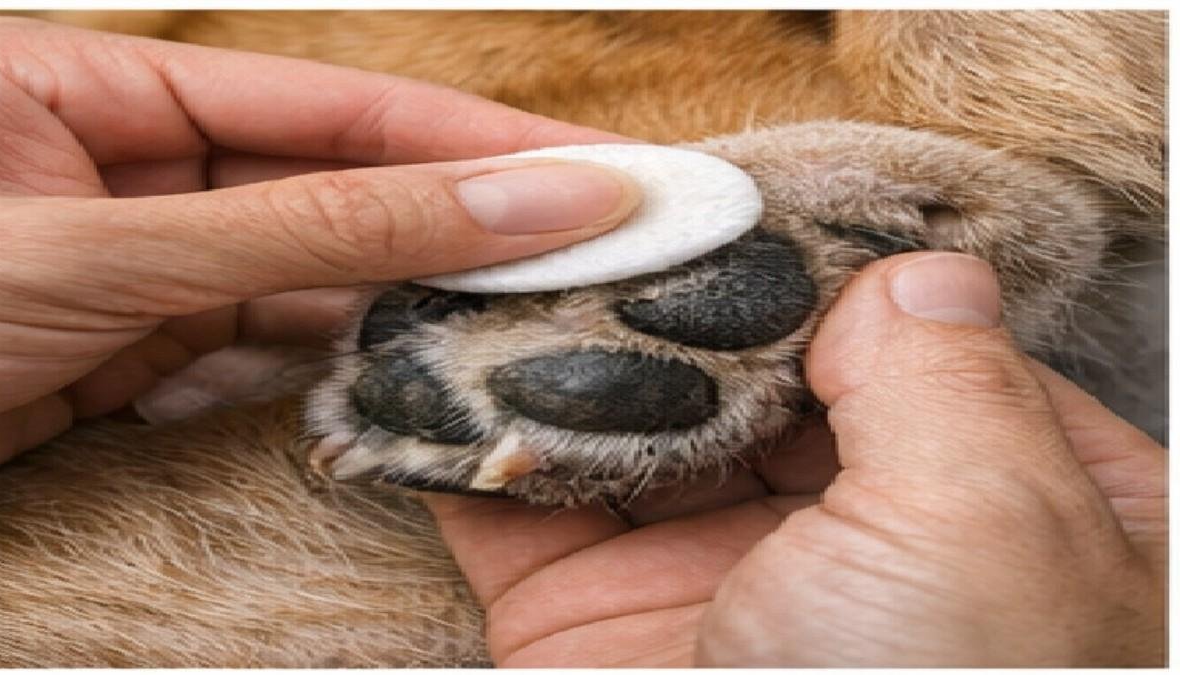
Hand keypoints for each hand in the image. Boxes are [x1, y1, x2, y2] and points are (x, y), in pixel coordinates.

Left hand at [0, 17, 639, 463]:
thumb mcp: (114, 248)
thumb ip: (321, 226)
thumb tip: (506, 197)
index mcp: (95, 81)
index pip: (337, 105)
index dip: (476, 140)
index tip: (602, 171)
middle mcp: (128, 162)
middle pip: (341, 190)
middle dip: (463, 229)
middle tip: (598, 256)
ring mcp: (140, 263)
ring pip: (315, 280)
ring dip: (410, 310)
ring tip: (527, 325)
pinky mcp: (140, 352)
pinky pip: (267, 353)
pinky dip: (335, 372)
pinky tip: (410, 378)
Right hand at [424, 252, 1165, 666]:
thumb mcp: (991, 528)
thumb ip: (949, 373)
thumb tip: (918, 271)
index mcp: (1001, 505)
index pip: (905, 337)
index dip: (818, 261)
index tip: (734, 193)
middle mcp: (855, 535)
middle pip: (745, 368)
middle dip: (662, 295)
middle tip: (589, 214)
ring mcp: (713, 575)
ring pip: (624, 422)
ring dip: (552, 348)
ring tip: (491, 262)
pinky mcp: (591, 617)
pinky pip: (518, 502)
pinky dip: (465, 436)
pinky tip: (424, 363)